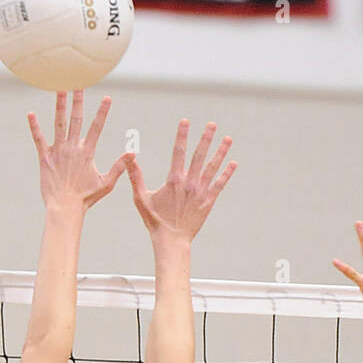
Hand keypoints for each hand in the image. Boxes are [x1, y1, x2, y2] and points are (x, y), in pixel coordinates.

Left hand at [27, 90, 132, 213]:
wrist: (65, 207)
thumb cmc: (86, 198)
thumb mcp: (106, 183)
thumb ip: (119, 167)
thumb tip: (133, 154)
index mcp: (87, 153)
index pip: (97, 127)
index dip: (102, 112)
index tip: (107, 97)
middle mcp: (72, 148)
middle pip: (76, 119)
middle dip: (78, 100)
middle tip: (78, 82)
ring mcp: (57, 151)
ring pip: (58, 123)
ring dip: (59, 105)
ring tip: (59, 88)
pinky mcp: (45, 157)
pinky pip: (39, 139)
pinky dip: (34, 126)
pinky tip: (31, 113)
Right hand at [128, 119, 235, 243]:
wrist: (172, 241)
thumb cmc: (155, 221)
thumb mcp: (141, 198)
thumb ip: (136, 177)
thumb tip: (128, 158)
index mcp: (174, 180)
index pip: (178, 151)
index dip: (182, 135)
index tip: (185, 121)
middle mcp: (190, 183)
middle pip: (199, 155)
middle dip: (206, 138)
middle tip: (212, 124)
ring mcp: (201, 192)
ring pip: (212, 167)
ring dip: (220, 152)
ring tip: (228, 138)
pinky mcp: (208, 202)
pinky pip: (220, 185)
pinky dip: (226, 173)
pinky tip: (233, 163)